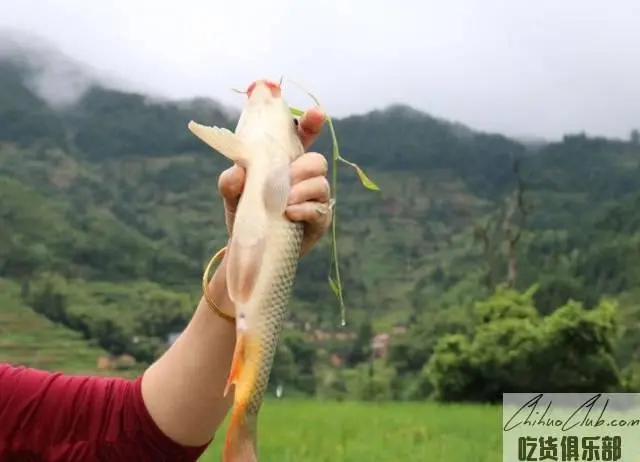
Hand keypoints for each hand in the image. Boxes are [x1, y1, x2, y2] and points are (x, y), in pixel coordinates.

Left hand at [217, 107, 330, 255]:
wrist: (250, 250)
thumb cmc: (244, 213)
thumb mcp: (232, 194)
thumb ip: (230, 181)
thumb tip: (237, 171)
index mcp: (286, 160)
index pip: (303, 136)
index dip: (311, 122)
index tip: (316, 113)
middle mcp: (304, 177)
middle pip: (317, 160)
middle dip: (303, 167)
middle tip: (286, 177)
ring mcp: (314, 199)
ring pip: (321, 183)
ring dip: (302, 190)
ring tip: (284, 202)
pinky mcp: (319, 220)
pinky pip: (320, 209)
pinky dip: (305, 209)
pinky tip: (289, 214)